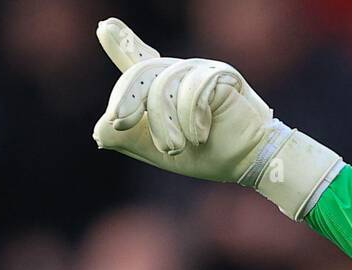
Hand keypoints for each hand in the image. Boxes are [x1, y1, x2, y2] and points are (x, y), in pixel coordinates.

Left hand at [91, 17, 341, 218]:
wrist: (250, 161)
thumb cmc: (210, 156)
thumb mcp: (160, 153)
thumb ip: (129, 139)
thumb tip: (101, 130)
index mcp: (164, 91)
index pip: (139, 62)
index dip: (121, 44)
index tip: (106, 27)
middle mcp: (179, 74)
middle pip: (139, 73)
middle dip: (125, 99)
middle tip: (120, 122)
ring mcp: (198, 70)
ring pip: (163, 84)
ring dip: (165, 122)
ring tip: (176, 147)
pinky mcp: (219, 73)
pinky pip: (192, 88)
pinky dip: (193, 117)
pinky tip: (201, 134)